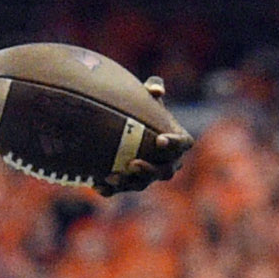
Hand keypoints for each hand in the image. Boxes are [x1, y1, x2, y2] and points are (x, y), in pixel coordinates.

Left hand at [99, 79, 192, 193]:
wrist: (126, 127)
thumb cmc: (144, 107)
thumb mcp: (149, 95)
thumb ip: (154, 86)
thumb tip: (156, 90)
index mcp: (178, 142)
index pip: (183, 144)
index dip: (173, 144)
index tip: (160, 139)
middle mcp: (168, 163)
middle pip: (164, 172)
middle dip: (149, 170)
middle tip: (133, 163)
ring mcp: (150, 176)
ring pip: (142, 184)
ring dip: (128, 182)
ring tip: (111, 176)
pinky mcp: (131, 183)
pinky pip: (121, 191)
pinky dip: (109, 190)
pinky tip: (96, 185)